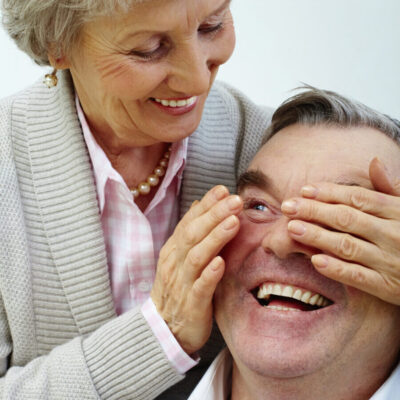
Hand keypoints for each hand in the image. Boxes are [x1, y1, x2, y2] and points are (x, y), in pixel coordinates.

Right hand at [151, 185, 241, 353]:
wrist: (163, 329)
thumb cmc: (178, 289)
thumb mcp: (181, 258)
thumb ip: (192, 232)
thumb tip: (201, 203)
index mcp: (174, 250)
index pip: (189, 221)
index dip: (206, 205)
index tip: (223, 190)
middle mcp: (175, 263)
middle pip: (193, 234)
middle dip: (214, 215)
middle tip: (235, 200)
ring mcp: (182, 283)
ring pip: (196, 257)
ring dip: (215, 238)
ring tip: (233, 222)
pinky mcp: (191, 305)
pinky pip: (199, 288)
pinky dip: (209, 274)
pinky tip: (221, 263)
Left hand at [281, 157, 399, 304]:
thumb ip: (390, 189)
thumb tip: (374, 162)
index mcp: (398, 213)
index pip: (358, 198)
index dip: (329, 193)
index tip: (304, 190)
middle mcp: (394, 235)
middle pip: (347, 218)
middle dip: (314, 211)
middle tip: (287, 207)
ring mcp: (391, 262)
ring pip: (347, 246)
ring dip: (317, 236)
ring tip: (292, 228)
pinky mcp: (387, 287)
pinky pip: (358, 277)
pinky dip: (336, 268)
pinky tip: (315, 260)